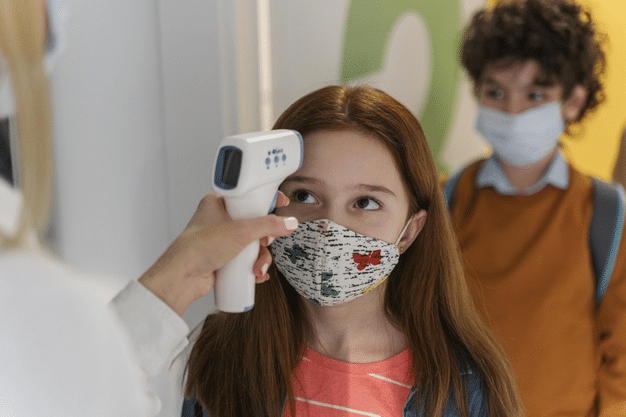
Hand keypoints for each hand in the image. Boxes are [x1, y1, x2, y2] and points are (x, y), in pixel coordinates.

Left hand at [138, 193, 296, 315]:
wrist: (182, 277)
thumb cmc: (198, 248)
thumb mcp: (241, 231)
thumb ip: (268, 225)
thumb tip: (288, 223)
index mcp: (218, 204)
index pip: (249, 196)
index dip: (266, 201)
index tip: (281, 204)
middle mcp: (220, 220)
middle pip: (255, 223)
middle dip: (265, 238)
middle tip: (266, 241)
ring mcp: (222, 240)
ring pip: (253, 244)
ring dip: (260, 257)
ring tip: (257, 266)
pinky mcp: (223, 258)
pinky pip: (246, 259)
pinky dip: (254, 266)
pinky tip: (255, 274)